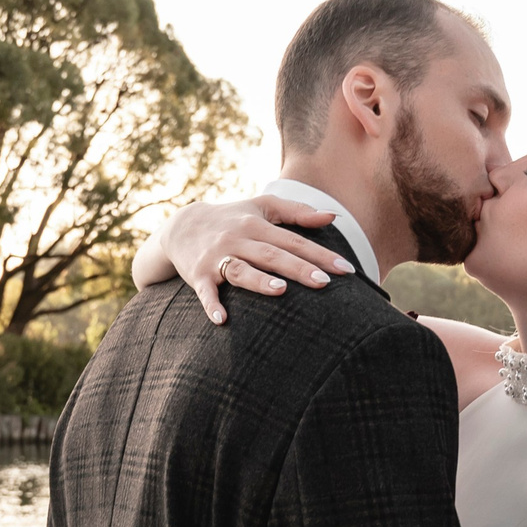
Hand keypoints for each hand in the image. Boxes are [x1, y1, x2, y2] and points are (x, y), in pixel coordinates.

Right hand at [133, 195, 354, 323]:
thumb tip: (333, 216)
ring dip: (259, 281)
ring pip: (241, 270)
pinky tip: (222, 320)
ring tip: (280, 291)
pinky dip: (212, 305)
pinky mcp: (197, 275)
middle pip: (272, 255)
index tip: (345, 270)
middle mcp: (238, 239)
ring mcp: (217, 258)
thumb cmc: (233, 218)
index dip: (320, 255)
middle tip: (324, 283)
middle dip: (298, 268)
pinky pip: (205, 292)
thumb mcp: (262, 206)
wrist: (181, 226)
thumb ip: (298, 211)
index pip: (294, 241)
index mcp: (257, 224)